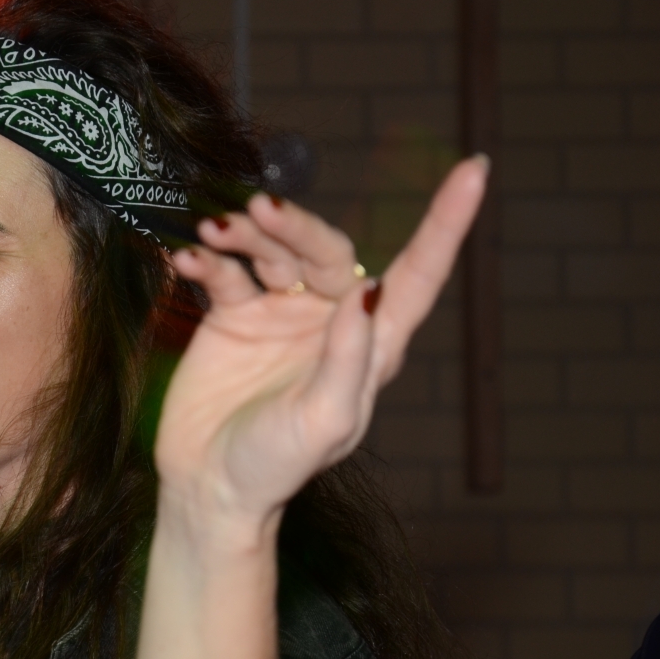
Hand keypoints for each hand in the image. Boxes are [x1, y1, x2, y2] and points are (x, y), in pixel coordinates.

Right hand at [157, 157, 487, 526]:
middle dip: (295, 224)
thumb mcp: (323, 420)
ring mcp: (278, 314)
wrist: (207, 487)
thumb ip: (347, 358)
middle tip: (259, 209)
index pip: (417, 273)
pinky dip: (205, 260)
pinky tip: (185, 259)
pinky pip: (224, 272)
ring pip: (272, 251)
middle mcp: (330, 320)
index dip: (446, 223)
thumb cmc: (275, 467)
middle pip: (325, 249)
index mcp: (371, 345)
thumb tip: (369, 291)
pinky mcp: (231, 317)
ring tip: (212, 230)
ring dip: (245, 233)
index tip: (474, 171)